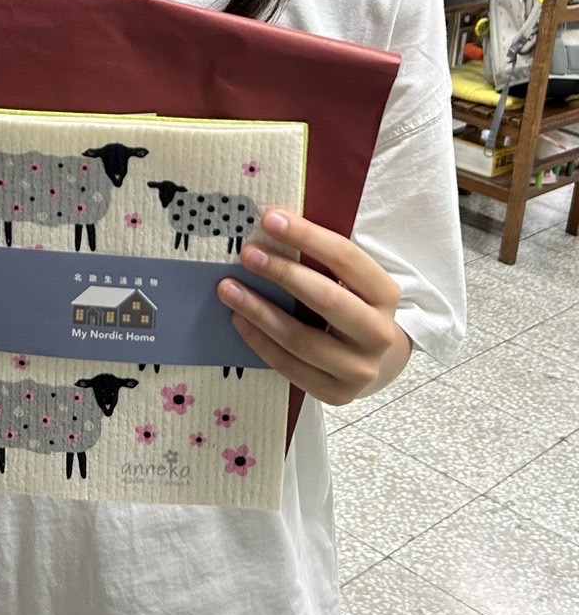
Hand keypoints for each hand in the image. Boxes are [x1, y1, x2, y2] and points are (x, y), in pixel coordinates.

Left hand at [217, 210, 409, 405]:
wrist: (372, 360)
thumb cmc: (351, 307)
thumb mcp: (349, 281)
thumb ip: (322, 260)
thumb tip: (272, 227)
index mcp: (385, 294)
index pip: (346, 258)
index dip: (307, 236)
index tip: (270, 219)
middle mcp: (379, 333)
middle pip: (326, 299)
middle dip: (283, 273)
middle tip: (248, 254)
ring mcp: (360, 369)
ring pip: (302, 339)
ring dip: (259, 310)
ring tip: (228, 288)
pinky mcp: (337, 394)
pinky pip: (290, 366)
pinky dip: (260, 341)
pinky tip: (239, 319)